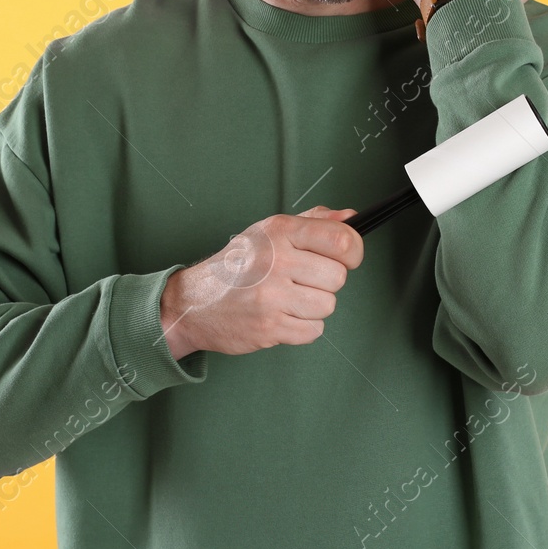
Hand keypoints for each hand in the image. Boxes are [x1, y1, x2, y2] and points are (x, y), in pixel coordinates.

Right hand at [159, 205, 362, 358]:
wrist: (193, 302)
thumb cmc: (236, 265)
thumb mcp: (270, 231)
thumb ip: (314, 222)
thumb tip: (350, 218)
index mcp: (280, 232)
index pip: (342, 240)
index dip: (353, 251)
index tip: (348, 256)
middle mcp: (276, 261)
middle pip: (338, 277)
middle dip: (326, 282)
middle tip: (303, 280)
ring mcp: (272, 296)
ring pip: (328, 306)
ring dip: (314, 306)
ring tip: (289, 298)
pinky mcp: (269, 327)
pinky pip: (313, 330)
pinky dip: (302, 327)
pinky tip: (282, 315)